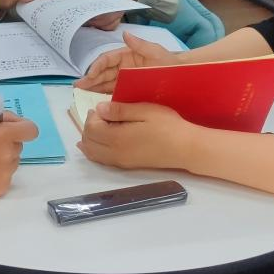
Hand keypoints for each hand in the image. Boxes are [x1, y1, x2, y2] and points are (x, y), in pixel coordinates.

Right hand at [0, 111, 39, 196]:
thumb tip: (16, 124)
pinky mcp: (0, 188)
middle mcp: (8, 155)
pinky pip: (5, 176)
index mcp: (4, 135)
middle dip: (7, 142)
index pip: (31, 130)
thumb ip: (3, 118)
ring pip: (13, 161)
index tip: (15, 129)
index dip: (24, 127)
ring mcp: (6, 173)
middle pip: (19, 146)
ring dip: (2, 158)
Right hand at [74, 31, 183, 93]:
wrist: (183, 78)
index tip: (89, 76)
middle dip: (90, 79)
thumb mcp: (157, 52)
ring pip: (105, 83)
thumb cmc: (170, 63)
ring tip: (82, 94)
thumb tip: (125, 34)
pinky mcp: (129, 91)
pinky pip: (114, 93)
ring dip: (93, 88)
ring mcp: (125, 80)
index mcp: (127, 56)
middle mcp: (123, 68)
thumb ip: (140, 44)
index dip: (96, 67)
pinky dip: (104, 97)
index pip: (106, 60)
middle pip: (102, 73)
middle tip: (78, 87)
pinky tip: (96, 102)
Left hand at [77, 101, 195, 170]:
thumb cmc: (167, 126)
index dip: (93, 116)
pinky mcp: (127, 166)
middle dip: (89, 127)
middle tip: (100, 114)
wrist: (185, 149)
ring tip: (97, 126)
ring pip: (93, 154)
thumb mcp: (144, 110)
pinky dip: (94, 151)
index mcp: (116, 138)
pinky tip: (96, 144)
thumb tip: (99, 108)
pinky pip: (102, 160)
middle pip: (89, 142)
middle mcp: (114, 153)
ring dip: (89, 140)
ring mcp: (120, 162)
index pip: (91, 128)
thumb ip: (119, 110)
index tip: (103, 107)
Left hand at [83, 0, 140, 29]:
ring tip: (85, 21)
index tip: (82, 8)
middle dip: (92, 18)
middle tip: (80, 17)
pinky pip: (112, 26)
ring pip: (108, 23)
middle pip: (105, 16)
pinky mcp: (119, 17)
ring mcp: (119, 12)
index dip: (91, 6)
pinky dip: (103, 28)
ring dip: (96, 24)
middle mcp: (118, 4)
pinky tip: (94, 25)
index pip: (102, 1)